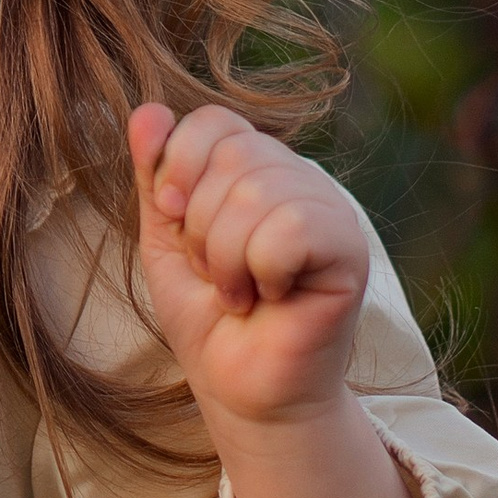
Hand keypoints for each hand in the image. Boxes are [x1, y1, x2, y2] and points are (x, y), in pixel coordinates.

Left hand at [126, 101, 370, 433]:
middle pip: (232, 155)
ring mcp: (331, 212)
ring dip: (226, 257)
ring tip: (240, 292)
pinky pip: (291, 228)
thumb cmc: (207, 318)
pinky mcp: (350, 252)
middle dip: (200, 225)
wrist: (240, 387)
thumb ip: (157, 177)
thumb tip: (146, 110)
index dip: (179, 166)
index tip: (173, 220)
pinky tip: (272, 298)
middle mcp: (299, 180)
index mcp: (257, 168)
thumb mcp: (166, 239)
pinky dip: (262, 270)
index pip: (214, 121)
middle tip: (215, 273)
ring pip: (258, 193)